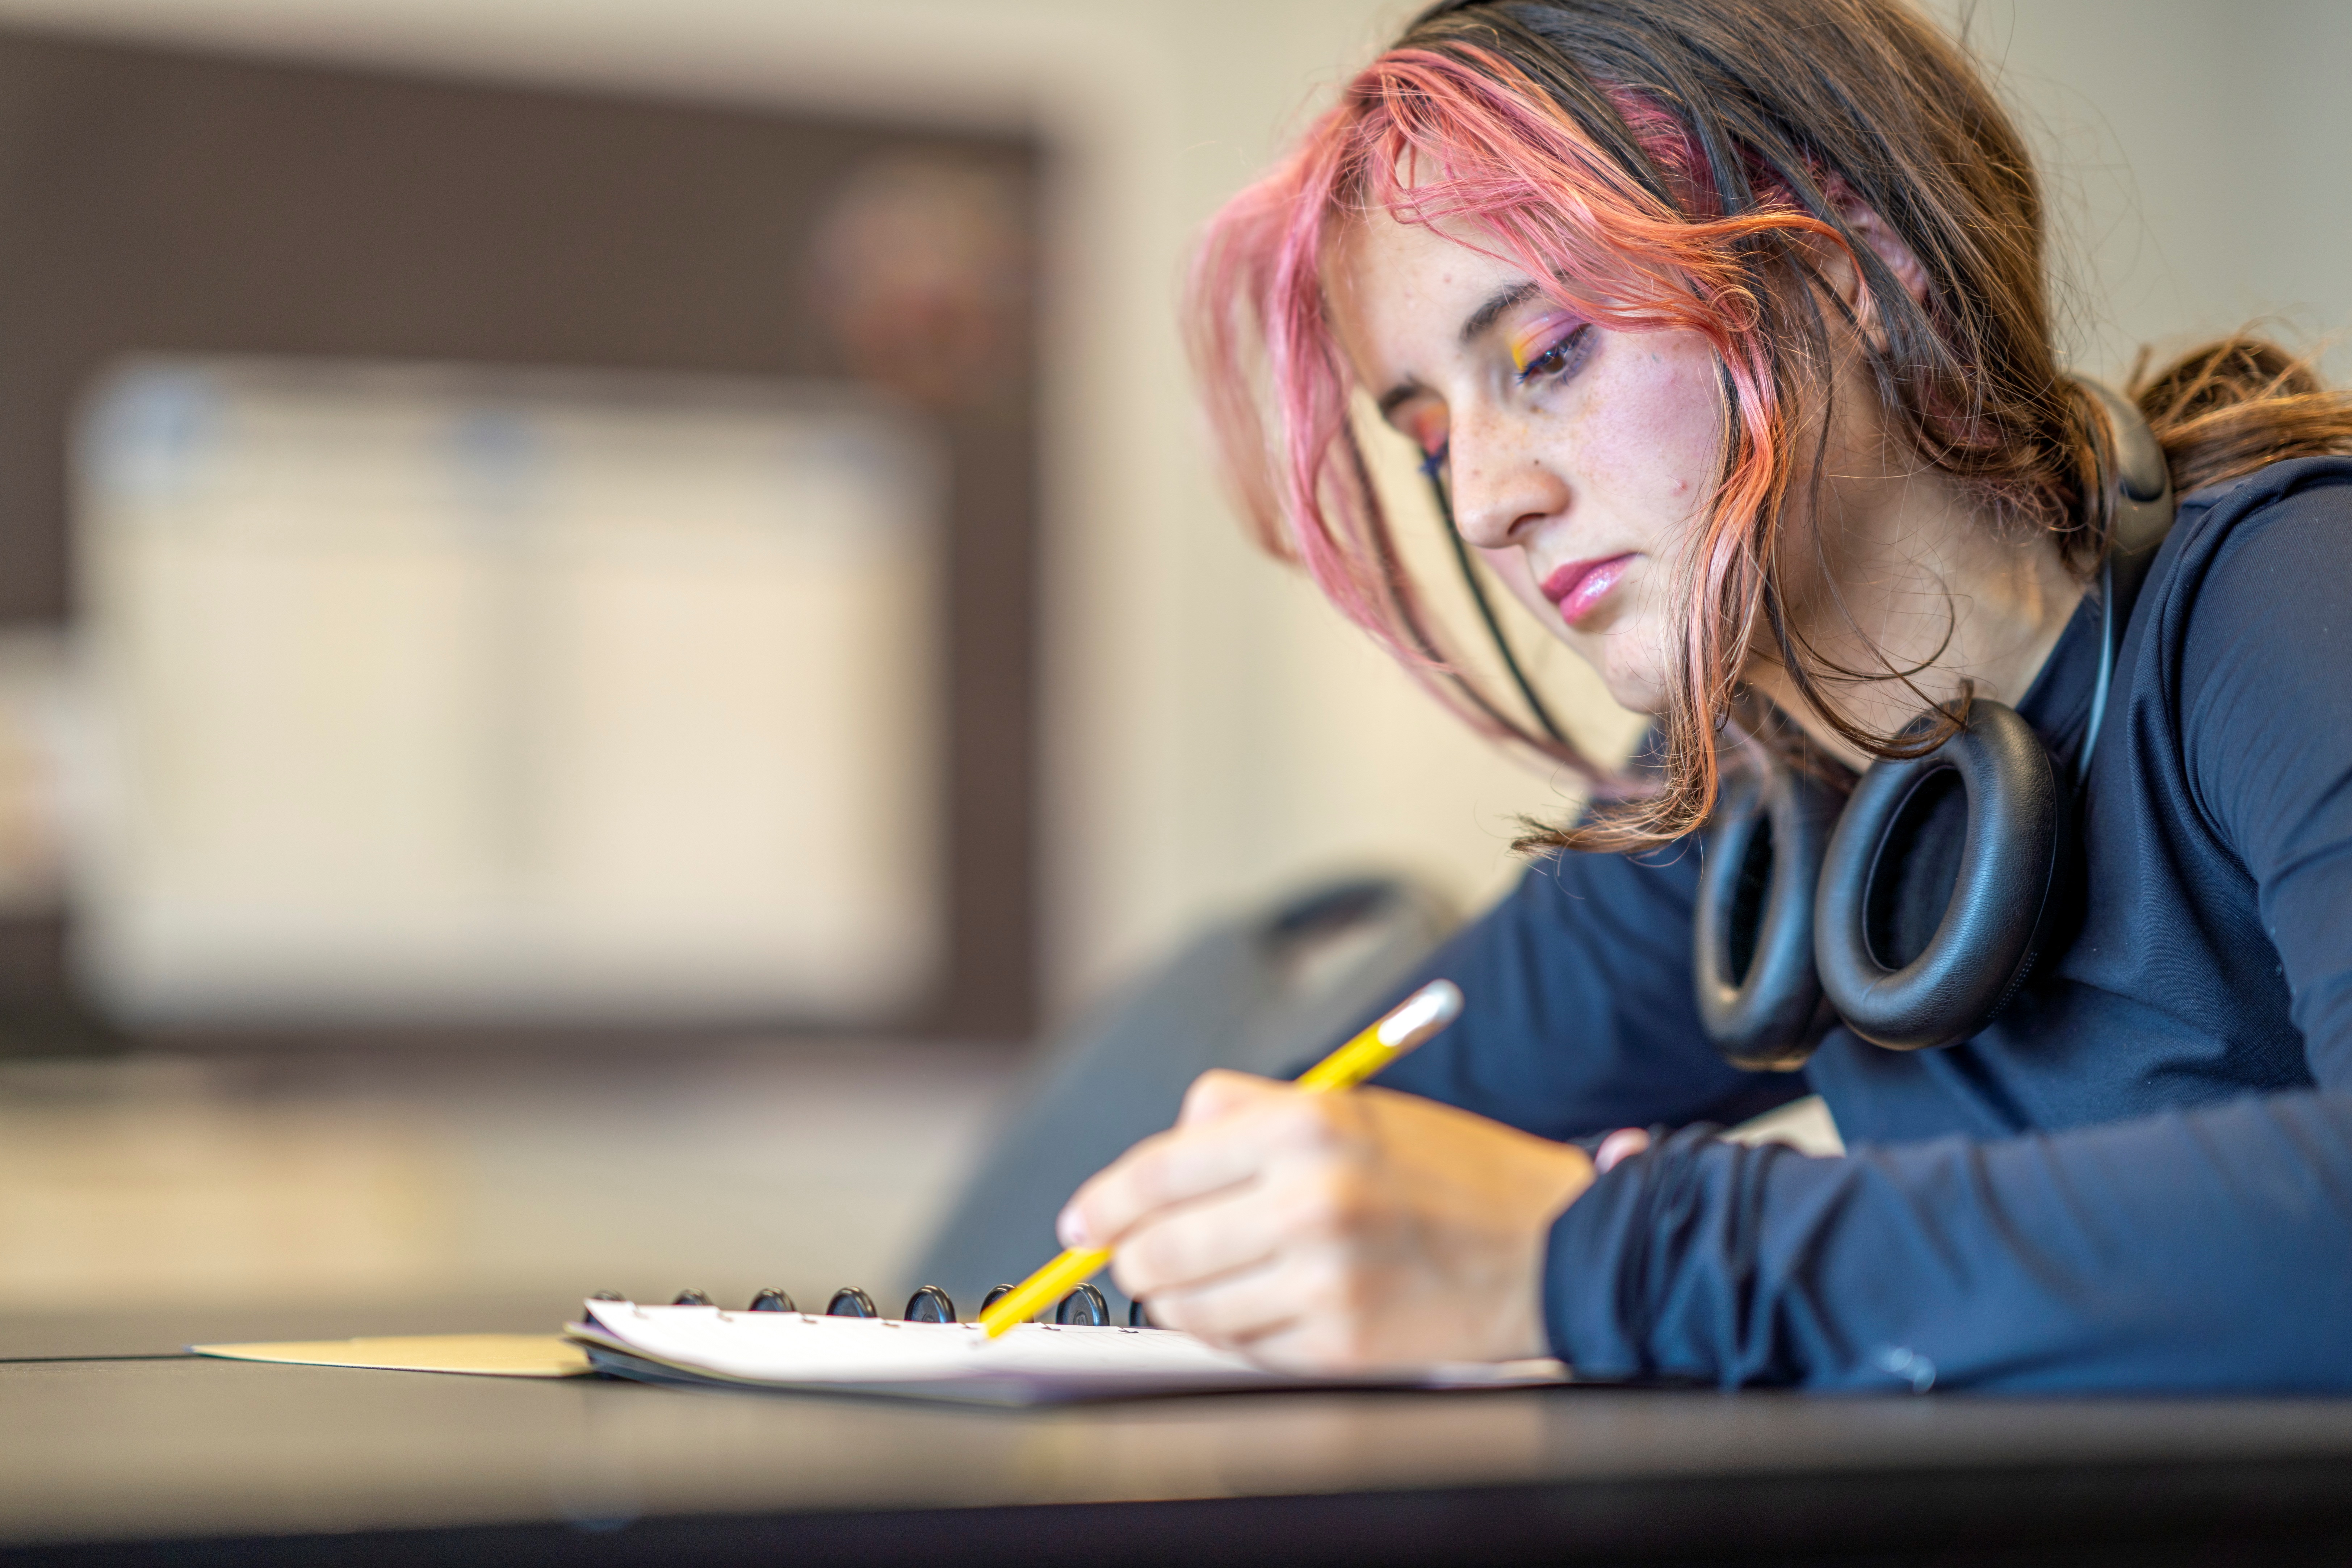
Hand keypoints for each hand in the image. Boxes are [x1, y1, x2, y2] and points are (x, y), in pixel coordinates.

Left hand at [1057, 1070, 1595, 1371]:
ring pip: (1187, 1307)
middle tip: (1148, 1255)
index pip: (1155, 1173)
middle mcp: (1309, 1199)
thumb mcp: (1347, 1106)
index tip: (1080, 1223)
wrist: (1552, 1246)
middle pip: (1156, 1249)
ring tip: (1227, 1277)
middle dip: (1139, 1257)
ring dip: (1186, 1298)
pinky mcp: (1341, 1345)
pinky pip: (1241, 1349)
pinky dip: (1239, 1332)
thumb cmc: (1444, 1171)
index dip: (1103, 1205)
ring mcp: (1324, 1279)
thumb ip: (1241, 1121)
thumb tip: (1145, 1176)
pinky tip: (1276, 1304)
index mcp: (1305, 1125)